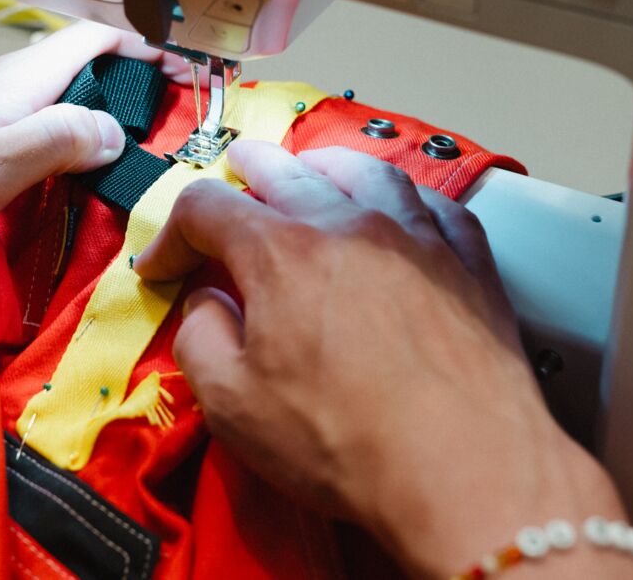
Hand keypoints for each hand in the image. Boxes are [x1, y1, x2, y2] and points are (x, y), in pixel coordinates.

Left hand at [0, 22, 189, 292]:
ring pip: (47, 98)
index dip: (144, 50)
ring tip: (120, 157)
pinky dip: (53, 140)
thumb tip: (117, 129)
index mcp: (16, 78)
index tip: (185, 79)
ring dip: (89, 116)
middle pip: (75, 65)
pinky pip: (20, 126)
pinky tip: (52, 176)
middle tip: (163, 129)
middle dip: (125, 87)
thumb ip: (64, 139)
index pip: (94, 36)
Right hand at [133, 142, 632, 577]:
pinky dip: (407, 196)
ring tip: (313, 167)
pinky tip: (404, 206)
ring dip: (327, 165)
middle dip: (248, 171)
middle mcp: (349, 226)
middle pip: (286, 170)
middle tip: (235, 172)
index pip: (208, 208)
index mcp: (282, 254)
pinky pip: (435, 204)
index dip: (172, 232)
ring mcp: (417, 238)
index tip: (163, 265)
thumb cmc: (349, 442)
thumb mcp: (234, 405)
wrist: (465, 468)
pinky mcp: (469, 263)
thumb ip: (200, 338)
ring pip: (365, 171)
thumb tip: (204, 304)